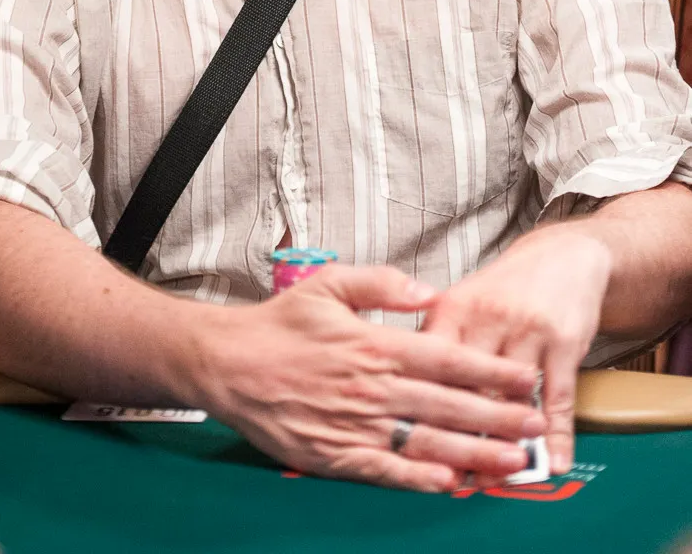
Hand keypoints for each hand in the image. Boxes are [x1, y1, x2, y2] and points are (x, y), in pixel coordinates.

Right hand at [194, 264, 544, 492]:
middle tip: (537, 423)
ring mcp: (356, 424)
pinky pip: (387, 470)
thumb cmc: (281, 324)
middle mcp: (373, 387)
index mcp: (375, 343)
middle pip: (448, 404)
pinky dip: (421, 478)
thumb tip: (428, 291)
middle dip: (499, 416)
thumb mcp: (329, 283)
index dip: (491, 371)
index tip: (526, 378)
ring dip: (474, 452)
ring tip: (513, 460)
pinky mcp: (336, 454)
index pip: (447, 358)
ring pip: (427, 441)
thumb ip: (382, 283)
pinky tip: (451, 483)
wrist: (230, 363)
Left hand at [422, 226, 611, 477]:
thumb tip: (408, 389)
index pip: (430, 364)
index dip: (423, 407)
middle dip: (461, 436)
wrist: (562, 255)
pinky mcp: (563, 342)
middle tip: (454, 477)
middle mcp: (488, 318)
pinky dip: (556, 436)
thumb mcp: (464, 301)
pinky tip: (553, 463)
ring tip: (496, 480)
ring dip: (506, 444)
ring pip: (512, 399)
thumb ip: (437, 342)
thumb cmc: (505, 288)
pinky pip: (558, 397)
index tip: (413, 445)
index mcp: (454, 308)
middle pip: (470, 387)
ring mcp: (528, 330)